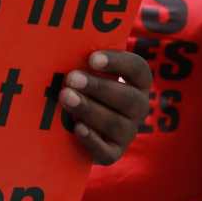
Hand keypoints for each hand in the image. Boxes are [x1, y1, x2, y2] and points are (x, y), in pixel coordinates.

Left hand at [59, 49, 151, 164]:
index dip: (117, 63)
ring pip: (115, 124)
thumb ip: (84, 61)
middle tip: (72, 78)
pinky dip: (92, 140)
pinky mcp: (113, 153)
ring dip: (89, 110)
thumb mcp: (88, 71)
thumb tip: (63, 46)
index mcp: (138, 82)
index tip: (92, 58)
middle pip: (128, 99)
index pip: (138, 69)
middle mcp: (138, 108)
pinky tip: (77, 127)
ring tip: (66, 97)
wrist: (78, 126)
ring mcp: (128, 132)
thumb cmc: (84, 87)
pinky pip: (107, 152)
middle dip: (98, 88)